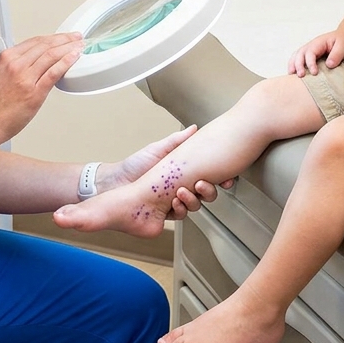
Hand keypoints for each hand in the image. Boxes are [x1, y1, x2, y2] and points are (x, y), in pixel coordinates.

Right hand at [0, 32, 83, 146]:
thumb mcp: (0, 75)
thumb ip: (17, 66)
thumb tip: (35, 63)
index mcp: (7, 58)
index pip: (35, 41)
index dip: (53, 37)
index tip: (63, 37)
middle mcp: (16, 64)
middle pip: (45, 45)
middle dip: (64, 40)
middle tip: (76, 38)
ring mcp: (25, 77)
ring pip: (51, 55)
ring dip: (69, 49)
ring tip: (79, 47)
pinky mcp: (34, 92)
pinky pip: (54, 72)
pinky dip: (66, 62)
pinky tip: (74, 58)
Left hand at [98, 125, 232, 219]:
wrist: (116, 183)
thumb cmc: (135, 165)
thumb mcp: (158, 150)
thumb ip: (178, 141)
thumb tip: (195, 128)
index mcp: (184, 171)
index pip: (208, 175)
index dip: (221, 177)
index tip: (227, 177)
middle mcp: (182, 186)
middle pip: (206, 192)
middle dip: (209, 190)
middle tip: (202, 184)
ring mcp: (175, 201)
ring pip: (196, 204)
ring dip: (194, 200)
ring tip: (182, 192)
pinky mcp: (167, 214)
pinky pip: (181, 215)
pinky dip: (181, 210)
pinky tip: (175, 203)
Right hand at [288, 27, 343, 76]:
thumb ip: (337, 55)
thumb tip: (328, 65)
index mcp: (319, 42)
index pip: (310, 52)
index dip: (310, 63)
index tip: (314, 73)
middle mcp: (312, 45)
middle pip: (300, 53)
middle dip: (298, 64)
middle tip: (301, 75)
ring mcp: (310, 50)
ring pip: (296, 55)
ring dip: (293, 64)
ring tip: (291, 74)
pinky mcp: (310, 55)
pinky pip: (299, 58)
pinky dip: (294, 65)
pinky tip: (293, 73)